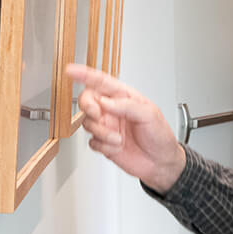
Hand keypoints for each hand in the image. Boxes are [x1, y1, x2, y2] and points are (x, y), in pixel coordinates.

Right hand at [66, 64, 185, 192]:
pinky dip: (103, 145)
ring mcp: (107, 126)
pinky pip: (92, 141)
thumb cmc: (160, 136)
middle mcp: (113, 110)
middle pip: (87, 100)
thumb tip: (106, 102)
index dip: (85, 75)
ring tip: (119, 138)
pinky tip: (117, 147)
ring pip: (87, 122)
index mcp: (125, 97)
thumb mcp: (150, 115)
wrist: (161, 162)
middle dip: (88, 106)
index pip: (102, 82)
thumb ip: (128, 105)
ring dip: (101, 132)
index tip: (71, 70)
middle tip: (98, 114)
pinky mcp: (103, 142)